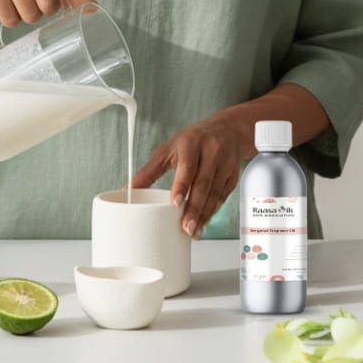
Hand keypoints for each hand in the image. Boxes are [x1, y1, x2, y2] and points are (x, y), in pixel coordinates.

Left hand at [131, 114, 251, 238]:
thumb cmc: (193, 140)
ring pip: (214, 193)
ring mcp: (225, 164)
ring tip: (193, 231)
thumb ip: (150, 170)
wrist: (228, 130)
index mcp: (191, 142)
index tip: (175, 203)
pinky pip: (222, 197)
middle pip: (203, 184)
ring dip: (204, 215)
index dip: (182, 185)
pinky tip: (203, 223)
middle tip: (185, 228)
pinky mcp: (233, 176)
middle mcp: (211, 151)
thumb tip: (129, 189)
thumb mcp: (169, 148)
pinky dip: (212, 212)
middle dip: (194, 208)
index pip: (188, 165)